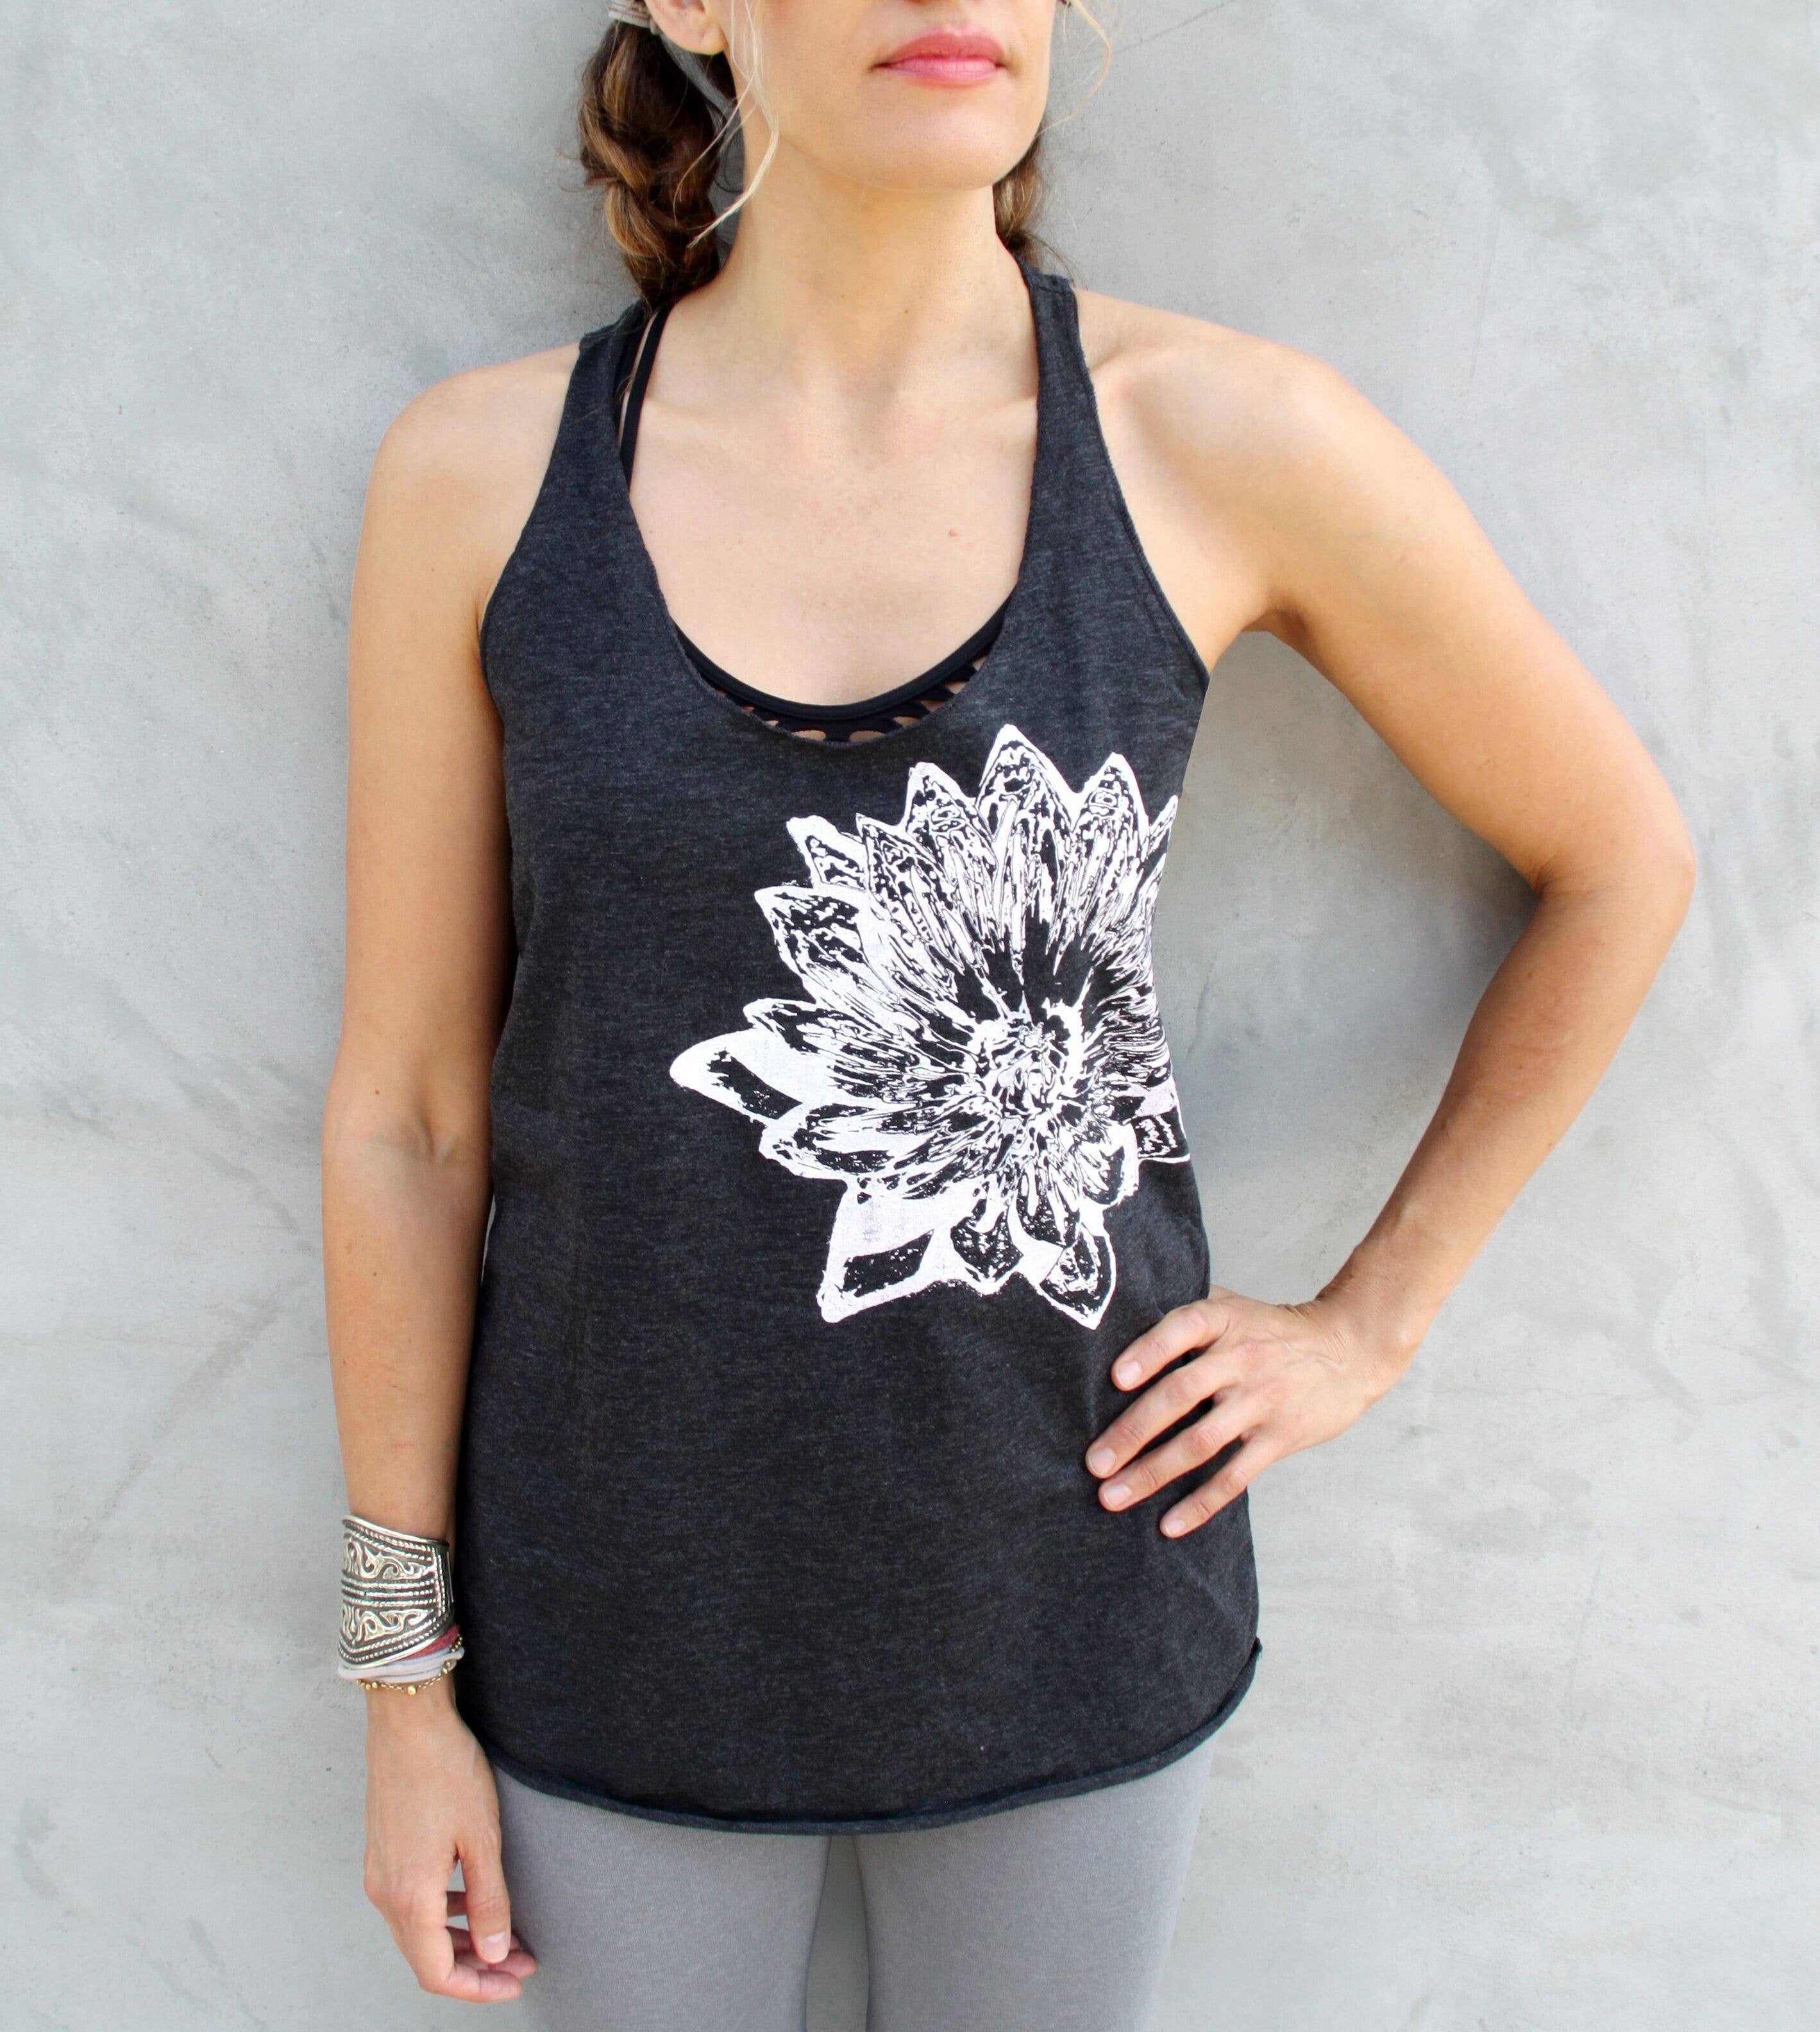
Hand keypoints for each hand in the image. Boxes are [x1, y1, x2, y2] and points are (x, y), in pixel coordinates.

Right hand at [362, 1679, 536, 2001]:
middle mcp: (385, 1893)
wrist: (408, 1720)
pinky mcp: (381, 1853)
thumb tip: (495, 1954)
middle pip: (426, 1958)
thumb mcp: (482, 1838)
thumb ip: (489, 1901)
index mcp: (409, 1897)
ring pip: (417, 1933)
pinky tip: (473, 1900)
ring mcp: (378, 1873)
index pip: (437, 1973)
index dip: (477, 1988)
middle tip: (520, 1961)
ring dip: (460, 1942)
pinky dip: (443, 1915)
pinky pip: (410, 1905)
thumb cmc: (447, 1770)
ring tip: (505, 1935)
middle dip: (475, 1968)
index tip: (514, 1981)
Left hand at [1083, 1287, 1413, 1536]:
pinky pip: (1236, 1476)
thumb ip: (1188, 1309)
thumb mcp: (1235, 1304)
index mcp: (1224, 1320)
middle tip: (1095, 1462)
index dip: (1149, 1351)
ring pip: (1200, 1442)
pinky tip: (1169, 1524)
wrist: (1351, 1349)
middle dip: (1133, 1431)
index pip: (1182, 1329)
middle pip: (1181, 1394)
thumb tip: (1122, 1316)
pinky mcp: (1279, 1438)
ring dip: (1154, 1472)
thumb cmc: (1274, 1329)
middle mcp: (1241, 1359)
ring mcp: (1261, 1401)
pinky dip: (1201, 1503)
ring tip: (1112, 1496)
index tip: (1115, 1379)